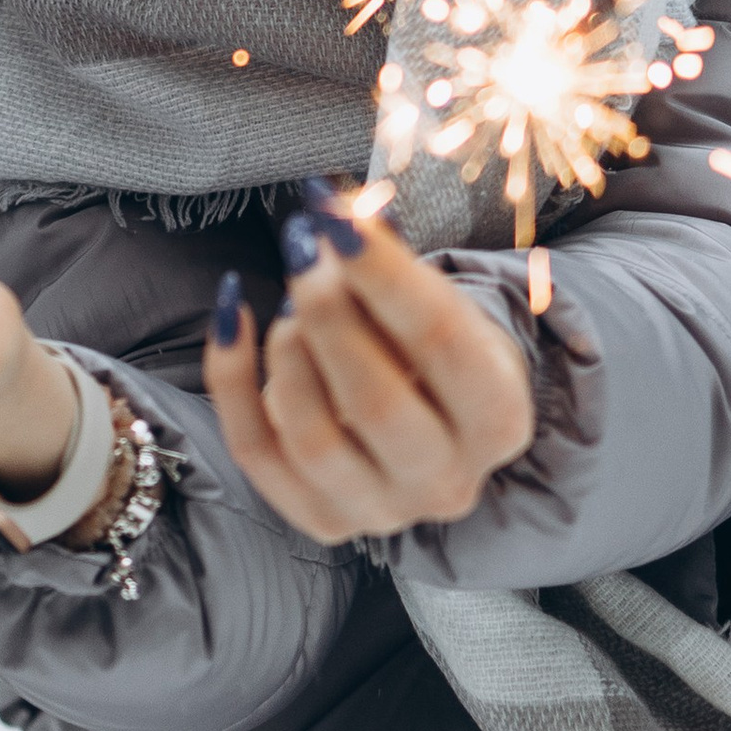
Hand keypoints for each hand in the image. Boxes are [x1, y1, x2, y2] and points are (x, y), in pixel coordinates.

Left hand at [203, 189, 535, 543]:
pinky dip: (231, 376)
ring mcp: (380, 512)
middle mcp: (447, 481)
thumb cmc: (434, 347)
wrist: (433, 420)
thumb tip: (332, 209)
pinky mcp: (319, 521)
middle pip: (375, 401)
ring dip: (287, 345)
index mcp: (499, 419)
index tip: (334, 214)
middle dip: (328, 313)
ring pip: (311, 434)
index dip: (382, 273)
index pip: (441, 341)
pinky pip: (254, 450)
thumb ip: (391, 262)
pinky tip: (230, 312)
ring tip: (292, 296)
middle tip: (303, 249)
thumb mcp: (438, 302)